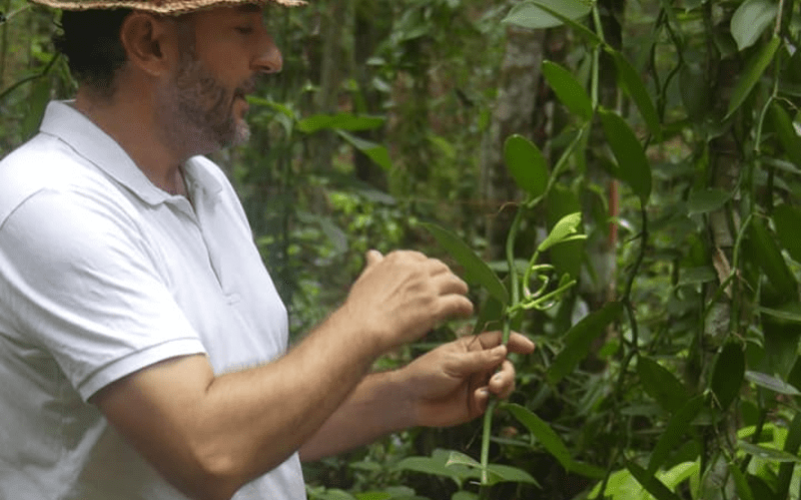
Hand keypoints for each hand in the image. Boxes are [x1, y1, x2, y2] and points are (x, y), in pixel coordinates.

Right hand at [342, 250, 473, 353]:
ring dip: (460, 289)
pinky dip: (465, 306)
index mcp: (399, 260)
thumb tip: (372, 253)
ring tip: (461, 296)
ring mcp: (427, 288)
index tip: (431, 278)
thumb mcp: (365, 277)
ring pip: (454, 283)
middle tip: (450, 287)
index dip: (429, 269)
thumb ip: (374, 264)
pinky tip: (466, 312)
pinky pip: (458, 302)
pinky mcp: (434, 307)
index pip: (422, 259)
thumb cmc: (360, 307)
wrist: (362, 328)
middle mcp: (416, 270)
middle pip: (441, 268)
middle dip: (446, 277)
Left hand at [397, 331, 534, 427]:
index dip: (514, 341)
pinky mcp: (477, 404)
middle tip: (496, 382)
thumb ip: (479, 358)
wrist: (410, 401)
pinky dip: (491, 401)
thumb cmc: (426, 374)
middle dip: (507, 372)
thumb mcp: (452, 362)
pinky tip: (477, 401)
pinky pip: (494, 401)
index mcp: (471, 347)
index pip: (498, 340)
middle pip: (506, 364)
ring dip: (503, 386)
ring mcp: (479, 384)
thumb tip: (504, 350)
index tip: (529, 347)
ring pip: (504, 383)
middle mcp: (479, 365)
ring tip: (490, 391)